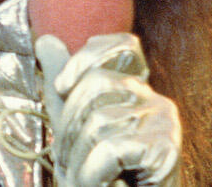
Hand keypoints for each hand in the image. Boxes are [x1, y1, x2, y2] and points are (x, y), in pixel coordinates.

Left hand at [36, 33, 180, 186]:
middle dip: (68, 127)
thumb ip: (62, 86)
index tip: (61, 87)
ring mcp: (164, 124)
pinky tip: (103, 185)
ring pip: (99, 121)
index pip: (122, 45)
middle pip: (97, 83)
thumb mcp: (72, 126)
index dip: (86, 58)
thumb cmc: (98, 177)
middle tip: (69, 160)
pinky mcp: (165, 150)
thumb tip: (45, 40)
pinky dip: (93, 174)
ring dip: (79, 160)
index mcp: (135, 89)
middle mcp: (155, 100)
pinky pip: (111, 149)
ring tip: (87, 178)